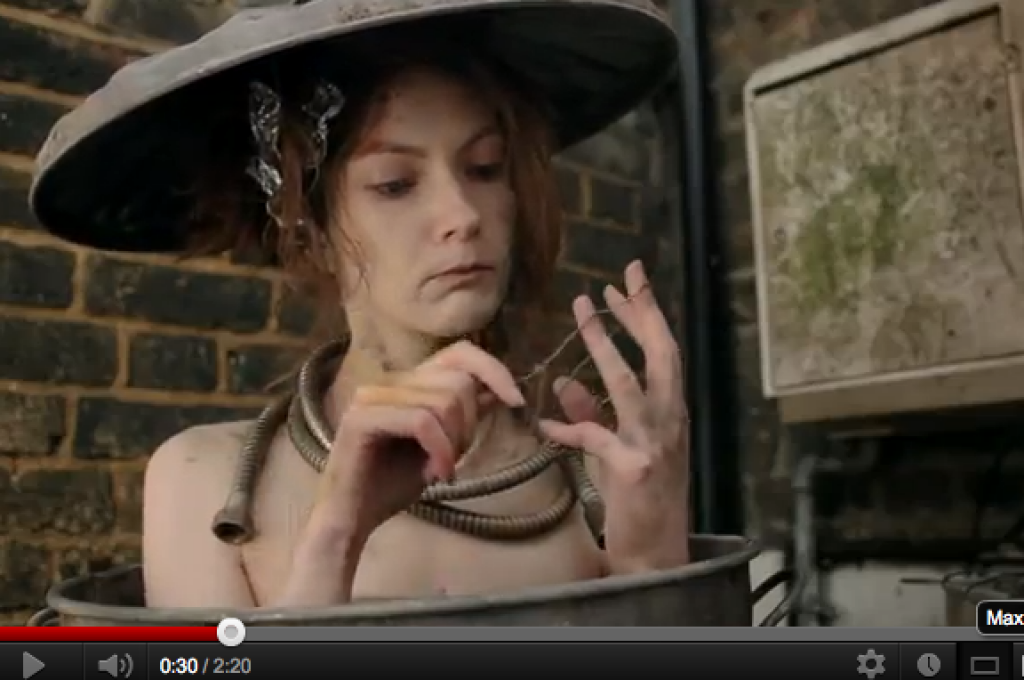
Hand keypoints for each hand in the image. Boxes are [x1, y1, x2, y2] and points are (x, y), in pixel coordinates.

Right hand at [317, 340, 525, 542]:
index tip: (516, 400)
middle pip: (458, 381)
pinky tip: (435, 475)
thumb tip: (497, 391)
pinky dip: (440, 450)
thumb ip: (463, 417)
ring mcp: (371, 396)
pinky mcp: (361, 419)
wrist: (350, 520)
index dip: (492, 369)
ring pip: (443, 401)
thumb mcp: (442, 447)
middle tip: (454, 458)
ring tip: (441, 469)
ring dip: (454, 443)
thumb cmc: (391, 486)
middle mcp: (388, 381)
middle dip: (470, 424)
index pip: (459, 353)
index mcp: (407, 383)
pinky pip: (422, 421)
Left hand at [540, 260, 689, 571]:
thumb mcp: (612, 450)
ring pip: (629, 384)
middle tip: (618, 280)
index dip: (647, 316)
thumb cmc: (635, 500)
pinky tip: (546, 427)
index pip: (664, 354)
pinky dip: (570, 428)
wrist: (653, 554)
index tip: (627, 283)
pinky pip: (596, 438)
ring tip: (584, 312)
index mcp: (671, 414)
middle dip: (641, 314)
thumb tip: (564, 381)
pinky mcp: (632, 470)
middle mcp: (671, 422)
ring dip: (605, 345)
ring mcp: (655, 444)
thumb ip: (591, 415)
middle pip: (661, 356)